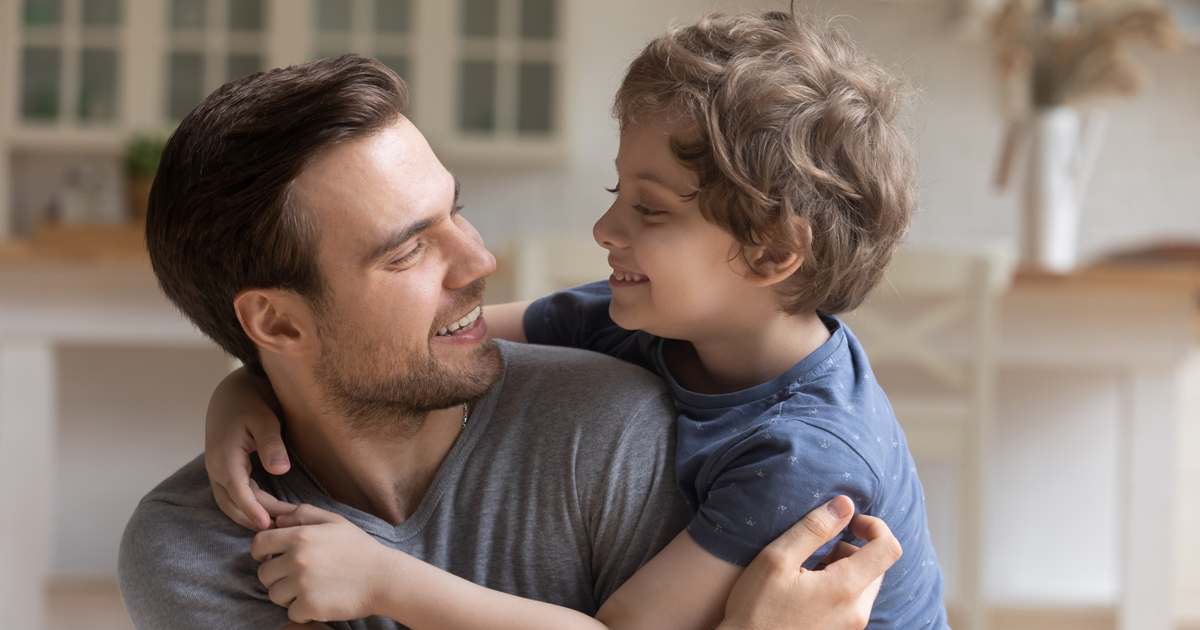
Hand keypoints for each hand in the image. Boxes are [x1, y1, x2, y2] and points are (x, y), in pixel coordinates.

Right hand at [205, 367, 289, 530]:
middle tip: (285, 526)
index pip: (237, 489)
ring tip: (279, 525)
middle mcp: (215, 467)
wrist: (232, 394)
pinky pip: (232, 496)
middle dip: (256, 516)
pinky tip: (267, 513)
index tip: (268, 524)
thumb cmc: (250, 403)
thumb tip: (280, 469)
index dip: (251, 509)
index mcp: (224, 455)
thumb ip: (272, 443)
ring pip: (230, 502)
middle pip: (233, 502)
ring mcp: (216, 471)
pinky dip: (247, 507)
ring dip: (250, 515)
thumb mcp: (264, 419)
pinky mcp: (223, 472)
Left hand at [252, 504, 397, 623]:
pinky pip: (291, 612)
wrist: (384, 578)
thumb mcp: (335, 522)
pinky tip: (319, 601)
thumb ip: (304, 514)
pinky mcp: (310, 606)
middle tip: (296, 577)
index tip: (270, 558)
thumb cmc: (359, 548)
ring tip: (309, 589)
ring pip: (274, 595)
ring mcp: (302, 584)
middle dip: (276, 576)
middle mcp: (297, 559)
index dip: (261, 552)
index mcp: (300, 536)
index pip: (259, 543)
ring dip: (288, 595)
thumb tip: (277, 519)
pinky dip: (302, 610)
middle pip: (264, 573)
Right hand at [719, 496, 902, 629]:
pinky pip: (853, 602)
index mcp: (845, 589)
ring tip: (807, 571)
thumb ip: (814, 528)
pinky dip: (838, 587)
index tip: (849, 522)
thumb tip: (845, 505)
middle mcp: (856, 612)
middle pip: (878, 565)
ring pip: (865, 584)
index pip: (888, 548)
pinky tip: (807, 590)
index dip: (875, 526)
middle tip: (817, 549)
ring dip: (844, 568)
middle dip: (853, 548)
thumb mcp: (776, 559)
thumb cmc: (756, 608)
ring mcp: (851, 626)